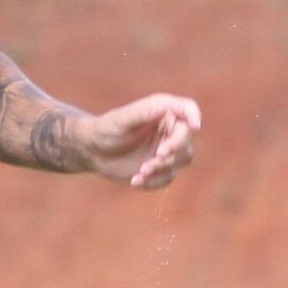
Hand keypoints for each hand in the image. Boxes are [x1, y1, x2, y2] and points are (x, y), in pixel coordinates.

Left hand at [77, 94, 201, 188]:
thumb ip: (145, 111)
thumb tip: (166, 106)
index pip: (187, 109)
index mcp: (163, 111)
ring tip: (141, 171)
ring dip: (164, 168)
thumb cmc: (106, 129)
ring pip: (182, 160)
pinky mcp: (161, 168)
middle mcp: (169, 129)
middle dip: (173, 151)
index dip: (194, 116)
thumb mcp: (122, 119)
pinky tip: (134, 181)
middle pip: (187, 139)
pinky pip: (168, 178)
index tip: (195, 126)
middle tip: (153, 159)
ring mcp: (167, 150)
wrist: (92, 151)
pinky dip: (154, 182)